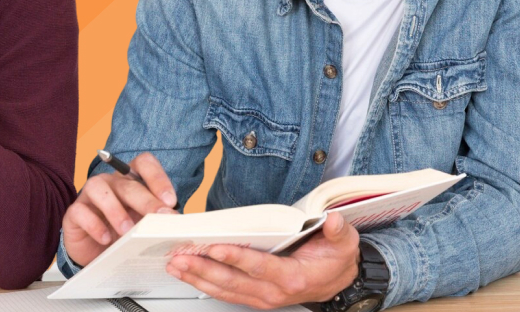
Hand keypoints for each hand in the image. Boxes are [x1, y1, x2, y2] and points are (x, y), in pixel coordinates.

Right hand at [63, 153, 179, 266]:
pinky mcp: (74, 213)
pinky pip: (80, 211)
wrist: (95, 252)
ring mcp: (90, 195)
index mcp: (131, 180)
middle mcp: (111, 183)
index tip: (171, 201)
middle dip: (146, 200)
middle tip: (160, 218)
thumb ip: (155, 219)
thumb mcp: (142, 224)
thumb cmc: (121, 232)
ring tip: (127, 230)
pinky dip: (94, 224)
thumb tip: (177, 223)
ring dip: (116, 210)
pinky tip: (105, 238)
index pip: (144, 163)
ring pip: (99, 188)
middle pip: (127, 183)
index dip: (158, 178)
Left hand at [166, 212, 360, 308]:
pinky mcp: (254, 297)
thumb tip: (333, 221)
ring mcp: (262, 297)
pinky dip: (204, 283)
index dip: (236, 258)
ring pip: (224, 290)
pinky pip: (226, 293)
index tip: (215, 248)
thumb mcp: (344, 242)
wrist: (336, 282)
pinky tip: (188, 274)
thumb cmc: (335, 260)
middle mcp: (273, 291)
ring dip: (197, 277)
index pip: (259, 267)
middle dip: (203, 269)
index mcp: (291, 277)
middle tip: (180, 257)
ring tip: (175, 265)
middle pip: (233, 282)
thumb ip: (338, 232)